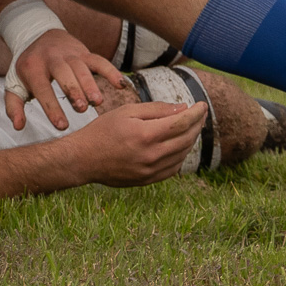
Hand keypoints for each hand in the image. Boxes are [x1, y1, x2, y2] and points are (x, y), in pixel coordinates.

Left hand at [4, 29, 123, 130]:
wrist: (37, 34)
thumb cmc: (28, 67)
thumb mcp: (14, 85)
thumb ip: (13, 107)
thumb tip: (18, 126)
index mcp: (33, 68)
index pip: (43, 90)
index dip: (52, 108)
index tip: (62, 125)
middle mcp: (52, 59)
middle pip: (65, 74)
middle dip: (74, 91)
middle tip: (82, 109)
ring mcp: (70, 54)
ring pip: (82, 67)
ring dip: (91, 84)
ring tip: (97, 102)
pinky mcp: (84, 51)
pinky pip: (99, 59)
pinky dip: (111, 71)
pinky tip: (120, 84)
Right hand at [67, 101, 209, 187]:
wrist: (83, 159)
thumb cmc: (103, 130)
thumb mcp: (128, 111)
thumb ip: (157, 109)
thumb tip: (183, 108)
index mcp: (146, 135)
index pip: (182, 122)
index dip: (196, 112)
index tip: (203, 104)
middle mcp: (151, 155)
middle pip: (186, 138)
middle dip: (197, 124)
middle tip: (200, 114)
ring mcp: (150, 171)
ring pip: (182, 154)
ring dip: (191, 139)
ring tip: (192, 127)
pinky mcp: (147, 180)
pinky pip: (173, 168)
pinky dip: (181, 155)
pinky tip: (180, 145)